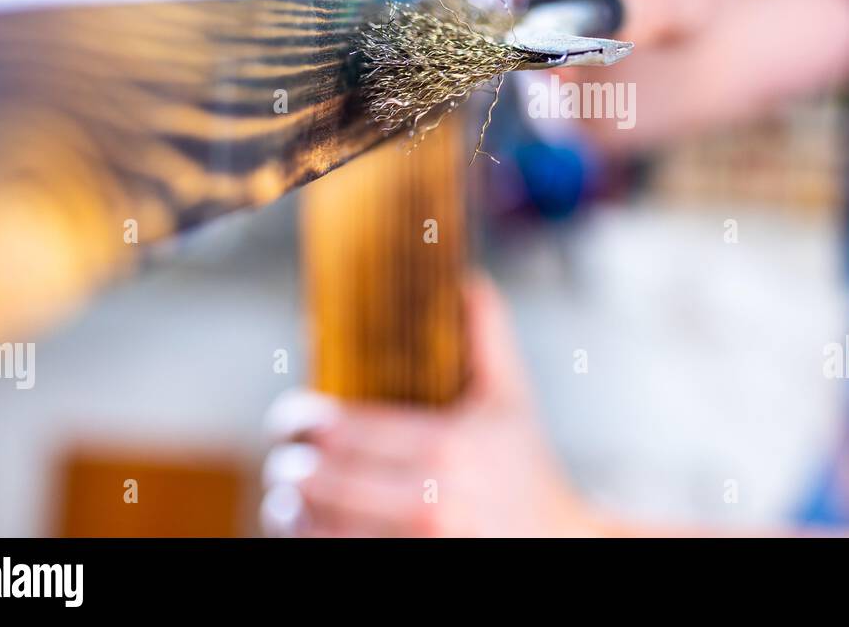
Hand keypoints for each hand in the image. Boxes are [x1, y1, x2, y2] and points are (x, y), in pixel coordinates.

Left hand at [260, 275, 594, 536]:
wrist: (561, 544)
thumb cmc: (528, 471)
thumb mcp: (513, 400)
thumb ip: (489, 336)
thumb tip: (466, 280)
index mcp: (448, 446)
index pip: (343, 429)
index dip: (301, 419)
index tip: (292, 416)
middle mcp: (430, 500)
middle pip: (318, 479)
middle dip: (291, 465)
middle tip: (287, 456)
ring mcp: (416, 544)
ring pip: (315, 526)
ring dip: (291, 509)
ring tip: (290, 496)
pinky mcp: (407, 569)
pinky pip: (332, 556)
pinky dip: (311, 540)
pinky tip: (313, 526)